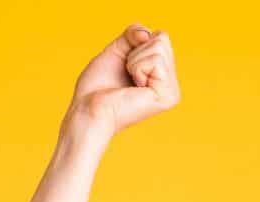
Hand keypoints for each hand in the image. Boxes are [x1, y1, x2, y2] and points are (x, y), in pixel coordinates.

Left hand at [61, 23, 179, 144]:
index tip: (124, 66)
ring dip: (134, 61)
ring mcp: (171, 91)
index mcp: (160, 74)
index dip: (136, 44)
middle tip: (125, 75)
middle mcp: (170, 83)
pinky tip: (133, 88)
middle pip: (162, 38)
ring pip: (159, 46)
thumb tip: (147, 34)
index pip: (160, 36)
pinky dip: (137, 68)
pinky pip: (155, 59)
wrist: (88, 109)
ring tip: (128, 82)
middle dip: (135, 52)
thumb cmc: (97, 86)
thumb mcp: (117, 50)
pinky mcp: (168, 95)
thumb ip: (134, 34)